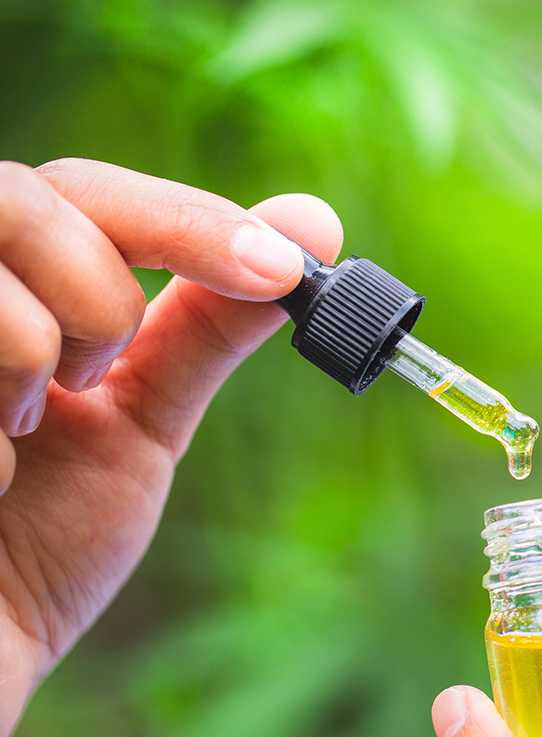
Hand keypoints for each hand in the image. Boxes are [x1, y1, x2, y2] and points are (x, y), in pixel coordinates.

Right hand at [0, 158, 341, 736]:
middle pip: (21, 192)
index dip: (187, 220)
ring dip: (33, 348)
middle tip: (97, 381)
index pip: (79, 190)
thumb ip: (205, 326)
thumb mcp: (137, 424)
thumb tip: (314, 224)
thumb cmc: (32, 547)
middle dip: (99, 291)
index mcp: (2, 285)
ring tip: (15, 433)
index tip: (284, 273)